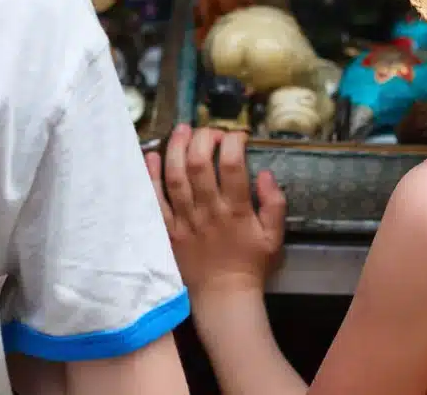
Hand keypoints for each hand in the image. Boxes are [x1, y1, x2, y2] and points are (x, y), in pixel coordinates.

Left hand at [144, 125, 285, 297]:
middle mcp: (208, 211)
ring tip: (182, 130)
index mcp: (235, 211)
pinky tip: (152, 156)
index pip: (232, 166)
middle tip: (208, 131)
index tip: (238, 135)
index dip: (233, 143)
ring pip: (175, 177)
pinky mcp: (167, 230)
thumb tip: (267, 173)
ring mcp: (184, 220)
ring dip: (176, 149)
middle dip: (202, 139)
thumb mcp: (274, 236)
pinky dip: (151, 176)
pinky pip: (156, 200)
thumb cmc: (251, 265)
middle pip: (199, 165)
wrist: (223, 296)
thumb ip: (275, 203)